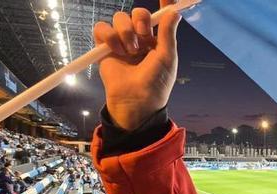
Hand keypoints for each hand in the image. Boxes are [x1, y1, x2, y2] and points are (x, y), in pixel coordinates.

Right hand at [93, 0, 180, 130]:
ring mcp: (122, 42)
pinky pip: (101, 28)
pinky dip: (108, 35)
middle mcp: (140, 38)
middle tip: (144, 35)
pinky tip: (116, 49)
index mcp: (157, 40)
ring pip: (120, 18)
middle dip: (141, 20)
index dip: (164, 4)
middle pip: (138, 13)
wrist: (135, 100)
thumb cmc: (155, 83)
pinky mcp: (105, 47)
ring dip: (125, 32)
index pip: (160, 17)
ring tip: (130, 51)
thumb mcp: (167, 57)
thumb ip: (168, 33)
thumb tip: (175, 12)